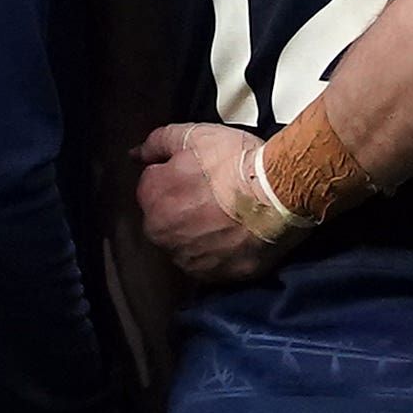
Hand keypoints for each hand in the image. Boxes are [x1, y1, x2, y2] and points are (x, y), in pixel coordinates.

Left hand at [131, 121, 278, 283]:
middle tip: (216, 197)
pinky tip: (236, 238)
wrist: (278, 194)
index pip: (154, 188)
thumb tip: (134, 154)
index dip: (177, 178)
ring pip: (187, 244)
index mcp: (152, 199)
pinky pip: (209, 264)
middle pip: (168, 219)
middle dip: (184, 209)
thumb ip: (156, 143)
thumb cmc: (235, 161)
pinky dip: (219, 253)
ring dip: (200, 234)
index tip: (200, 175)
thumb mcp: (192, 136)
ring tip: (229, 219)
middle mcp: (162, 234)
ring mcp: (187, 259)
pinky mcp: (214, 276)